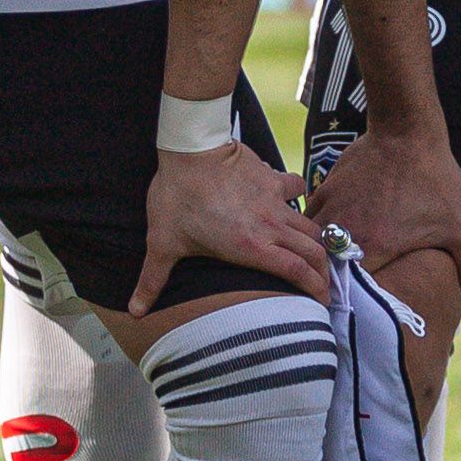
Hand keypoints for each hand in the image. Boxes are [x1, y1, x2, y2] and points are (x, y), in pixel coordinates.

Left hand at [138, 135, 327, 311]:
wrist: (190, 148)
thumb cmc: (178, 197)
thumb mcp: (163, 243)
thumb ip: (152, 280)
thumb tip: (136, 312)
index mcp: (252, 247)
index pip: (298, 273)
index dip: (316, 289)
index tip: (321, 302)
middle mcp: (271, 225)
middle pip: (315, 252)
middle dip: (324, 272)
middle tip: (322, 284)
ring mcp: (275, 200)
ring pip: (310, 224)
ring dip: (317, 241)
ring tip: (315, 253)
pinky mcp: (272, 178)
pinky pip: (297, 188)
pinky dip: (300, 198)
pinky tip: (291, 202)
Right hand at [307, 119, 460, 305]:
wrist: (406, 130)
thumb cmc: (435, 180)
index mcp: (373, 249)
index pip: (349, 295)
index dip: (352, 310)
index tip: (358, 317)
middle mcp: (343, 234)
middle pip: (328, 274)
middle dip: (334, 288)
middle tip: (343, 299)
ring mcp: (329, 211)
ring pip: (316, 247)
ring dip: (324, 259)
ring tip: (333, 270)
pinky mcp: (324, 191)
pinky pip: (312, 223)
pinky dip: (319, 233)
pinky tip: (331, 237)